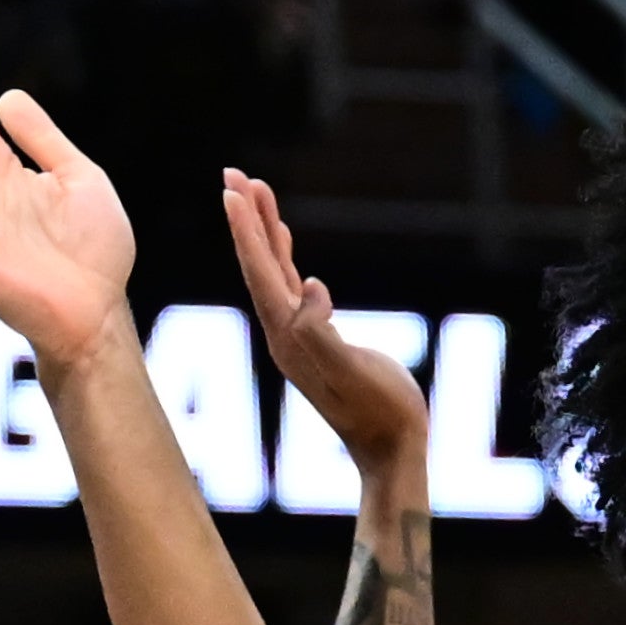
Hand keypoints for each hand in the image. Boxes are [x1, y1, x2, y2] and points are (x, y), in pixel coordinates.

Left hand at [223, 167, 427, 479]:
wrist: (393, 451)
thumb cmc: (383, 412)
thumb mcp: (355, 372)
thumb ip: (325, 334)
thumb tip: (311, 290)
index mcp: (291, 337)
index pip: (262, 274)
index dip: (248, 232)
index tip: (232, 191)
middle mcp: (286, 335)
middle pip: (259, 266)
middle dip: (247, 219)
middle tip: (234, 173)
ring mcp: (300, 338)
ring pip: (274, 273)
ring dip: (264, 232)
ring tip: (256, 190)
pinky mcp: (319, 340)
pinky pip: (292, 288)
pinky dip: (285, 257)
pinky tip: (286, 241)